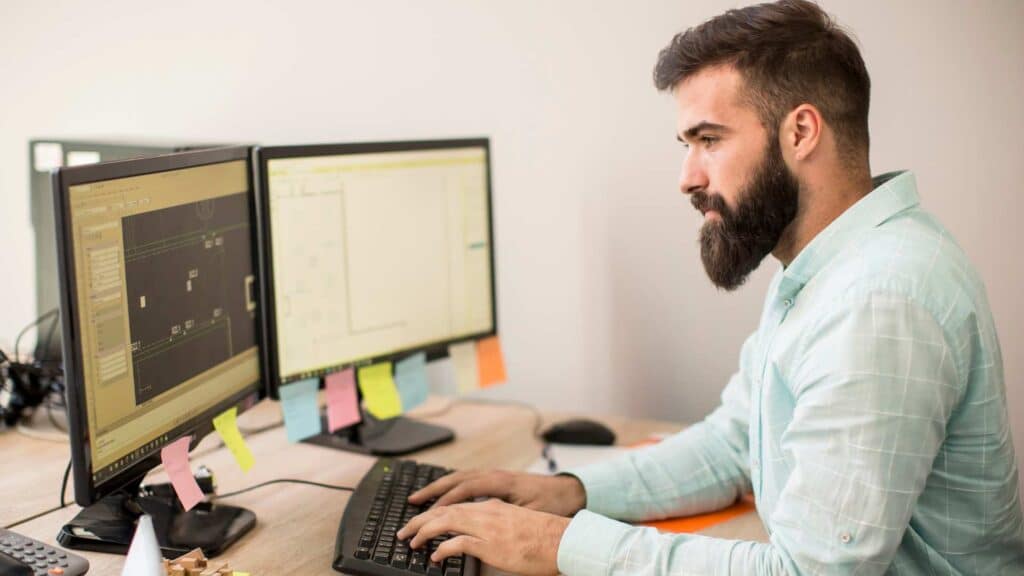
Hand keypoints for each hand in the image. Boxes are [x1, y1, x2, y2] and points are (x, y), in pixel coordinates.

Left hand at [397, 499, 570, 575]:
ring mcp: (487, 526)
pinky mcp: (490, 543)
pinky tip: (434, 555)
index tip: (419, 519)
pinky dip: (442, 547)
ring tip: (411, 541)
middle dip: (420, 519)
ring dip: (424, 530)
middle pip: (444, 509)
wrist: (562, 539)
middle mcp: (486, 510)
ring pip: (446, 521)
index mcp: (491, 505)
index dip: (434, 511)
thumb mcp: (513, 524)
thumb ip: (494, 524)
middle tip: (404, 530)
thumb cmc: (543, 536)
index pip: (455, 504)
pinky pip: (458, 543)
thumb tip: (477, 536)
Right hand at [408, 469, 585, 515]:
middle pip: (455, 479)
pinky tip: (443, 495)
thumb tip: (479, 526)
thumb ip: (504, 517)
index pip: (464, 489)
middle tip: (411, 502)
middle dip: (431, 490)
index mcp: (499, 481)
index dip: (444, 502)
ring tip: (419, 497)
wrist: (568, 490)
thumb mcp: (529, 514)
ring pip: (458, 477)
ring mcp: (493, 474)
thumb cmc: (551, 503)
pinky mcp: (496, 479)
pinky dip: (450, 486)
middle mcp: (493, 474)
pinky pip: (466, 479)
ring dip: (438, 486)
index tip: (428, 515)